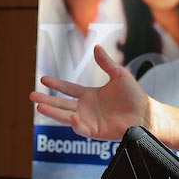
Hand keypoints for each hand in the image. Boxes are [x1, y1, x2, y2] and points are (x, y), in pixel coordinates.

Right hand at [30, 45, 152, 140]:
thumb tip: (96, 47)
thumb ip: (106, 63)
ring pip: (66, 116)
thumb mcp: (119, 75)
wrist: (146, 114)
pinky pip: (81, 128)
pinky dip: (75, 124)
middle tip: (31, 95)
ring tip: (39, 106)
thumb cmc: (134, 96)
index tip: (43, 79)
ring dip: (53, 112)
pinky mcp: (95, 131)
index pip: (68, 90)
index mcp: (90, 95)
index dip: (56, 85)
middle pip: (61, 104)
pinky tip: (71, 117)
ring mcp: (89, 120)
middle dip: (46, 100)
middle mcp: (86, 108)